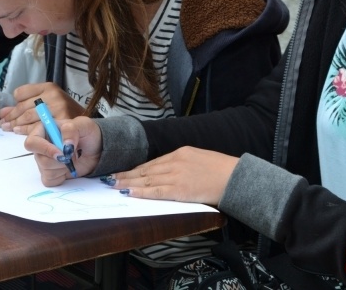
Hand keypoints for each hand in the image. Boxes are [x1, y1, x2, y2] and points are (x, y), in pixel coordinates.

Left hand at [0, 82, 85, 134]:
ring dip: (15, 124)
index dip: (14, 104)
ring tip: (8, 128)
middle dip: (11, 117)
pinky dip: (27, 131)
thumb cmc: (64, 114)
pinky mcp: (61, 121)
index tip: (9, 113)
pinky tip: (20, 133)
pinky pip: (38, 127)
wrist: (85, 126)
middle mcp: (53, 95)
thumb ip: (24, 106)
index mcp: (49, 87)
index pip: (21, 93)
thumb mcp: (46, 103)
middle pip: (24, 106)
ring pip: (29, 117)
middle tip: (2, 124)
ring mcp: (58, 108)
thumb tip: (2, 113)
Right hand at [25, 116, 101, 185]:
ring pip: (45, 169)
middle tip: (70, 157)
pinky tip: (68, 168)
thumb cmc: (88, 134)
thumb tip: (64, 145)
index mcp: (44, 130)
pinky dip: (61, 177)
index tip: (61, 153)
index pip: (32, 141)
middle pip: (39, 158)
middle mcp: (41, 146)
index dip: (44, 149)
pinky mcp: (50, 173)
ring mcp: (44, 160)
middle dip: (57, 160)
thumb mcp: (84, 125)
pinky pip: (49, 180)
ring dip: (62, 166)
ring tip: (72, 159)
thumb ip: (71, 130)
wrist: (96, 150)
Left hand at [106, 147, 238, 205]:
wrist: (235, 177)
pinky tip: (129, 192)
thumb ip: (183, 163)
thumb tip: (170, 172)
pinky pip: (155, 191)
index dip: (137, 169)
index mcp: (180, 153)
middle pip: (145, 169)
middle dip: (127, 175)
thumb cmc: (221, 170)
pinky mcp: (179, 189)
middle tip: (110, 178)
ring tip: (114, 185)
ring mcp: (176, 175)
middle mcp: (175, 161)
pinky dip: (140, 192)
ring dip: (128, 183)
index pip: (153, 162)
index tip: (125, 172)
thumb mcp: (200, 158)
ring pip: (146, 179)